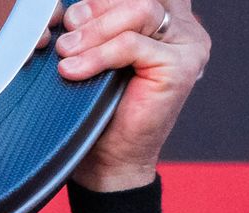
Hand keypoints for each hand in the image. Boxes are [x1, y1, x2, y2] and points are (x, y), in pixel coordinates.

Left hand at [57, 0, 208, 190]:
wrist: (108, 159)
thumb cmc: (95, 108)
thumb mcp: (89, 54)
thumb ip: (90, 25)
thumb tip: (62, 9)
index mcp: (161, 15)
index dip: (95, 1)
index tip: (64, 19)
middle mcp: (179, 24)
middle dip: (92, 11)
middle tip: (63, 37)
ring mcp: (186, 43)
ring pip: (137, 11)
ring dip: (93, 32)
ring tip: (65, 54)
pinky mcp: (181, 65)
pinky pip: (133, 44)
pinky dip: (98, 56)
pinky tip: (73, 71)